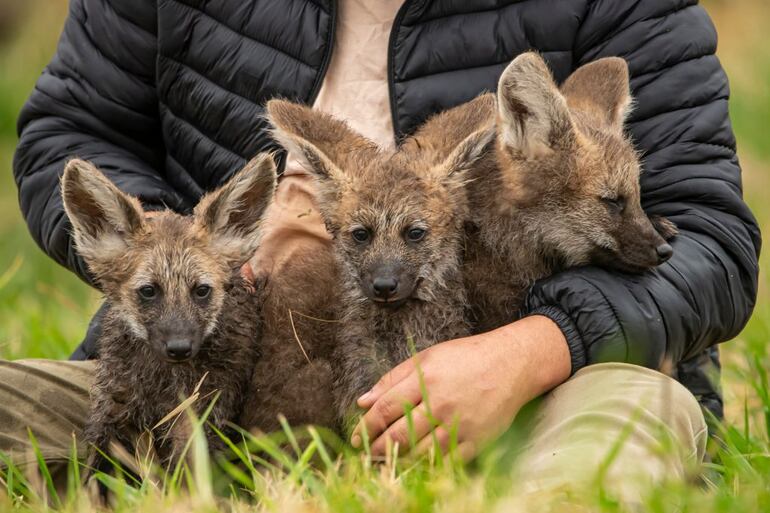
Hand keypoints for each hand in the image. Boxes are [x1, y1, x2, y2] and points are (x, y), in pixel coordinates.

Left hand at [352, 315, 570, 458]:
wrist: (511, 363)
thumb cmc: (465, 358)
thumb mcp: (426, 357)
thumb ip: (392, 379)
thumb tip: (362, 401)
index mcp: (425, 378)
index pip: (385, 409)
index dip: (367, 427)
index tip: (357, 438)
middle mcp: (440, 402)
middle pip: (400, 434)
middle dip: (378, 449)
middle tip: (368, 455)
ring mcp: (460, 423)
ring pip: (421, 453)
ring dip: (400, 460)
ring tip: (388, 461)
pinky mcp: (477, 439)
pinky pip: (447, 462)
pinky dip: (428, 467)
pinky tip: (417, 465)